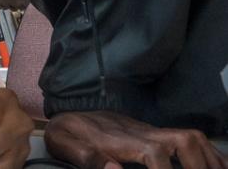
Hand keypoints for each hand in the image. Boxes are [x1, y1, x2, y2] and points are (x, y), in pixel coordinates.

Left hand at [45, 111, 227, 168]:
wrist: (69, 114)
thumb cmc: (67, 132)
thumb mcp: (65, 143)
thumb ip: (87, 157)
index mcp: (122, 140)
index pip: (155, 154)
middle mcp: (143, 133)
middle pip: (184, 140)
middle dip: (199, 165)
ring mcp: (152, 132)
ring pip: (191, 137)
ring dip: (209, 159)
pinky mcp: (154, 134)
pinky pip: (188, 138)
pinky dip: (206, 153)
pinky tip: (216, 166)